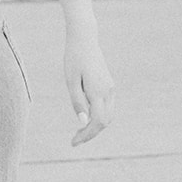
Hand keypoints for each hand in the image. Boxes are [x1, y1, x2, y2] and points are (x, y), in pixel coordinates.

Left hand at [64, 31, 114, 145]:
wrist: (84, 39)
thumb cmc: (73, 58)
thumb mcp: (70, 80)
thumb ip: (77, 101)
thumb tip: (83, 122)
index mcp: (98, 90)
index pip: (97, 122)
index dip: (86, 135)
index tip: (73, 142)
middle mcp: (108, 91)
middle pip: (105, 121)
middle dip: (91, 133)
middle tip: (74, 139)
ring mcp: (110, 87)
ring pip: (108, 115)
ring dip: (96, 126)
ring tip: (79, 131)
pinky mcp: (109, 84)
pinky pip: (107, 106)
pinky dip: (99, 116)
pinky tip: (86, 117)